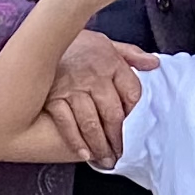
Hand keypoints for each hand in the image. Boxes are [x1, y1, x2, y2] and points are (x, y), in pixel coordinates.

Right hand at [39, 28, 160, 169]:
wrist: (40, 35)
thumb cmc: (75, 43)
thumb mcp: (105, 42)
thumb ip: (130, 54)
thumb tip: (154, 64)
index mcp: (111, 62)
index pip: (132, 94)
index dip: (136, 115)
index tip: (137, 130)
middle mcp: (94, 77)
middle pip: (113, 115)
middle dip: (119, 139)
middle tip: (122, 154)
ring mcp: (72, 89)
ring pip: (91, 124)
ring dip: (101, 146)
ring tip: (107, 160)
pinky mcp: (53, 98)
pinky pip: (66, 124)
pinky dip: (76, 142)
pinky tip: (85, 154)